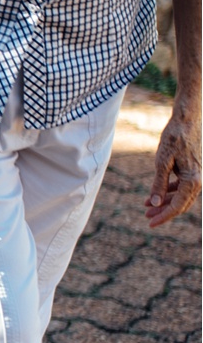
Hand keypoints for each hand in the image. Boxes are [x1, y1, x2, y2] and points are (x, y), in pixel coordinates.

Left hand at [145, 101, 201, 227]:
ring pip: (181, 196)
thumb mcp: (162, 161)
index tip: (150, 223)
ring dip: (165, 202)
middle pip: (181, 204)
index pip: (177, 206)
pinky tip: (156, 194)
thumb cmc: (174, 138)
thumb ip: (159, 184)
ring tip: (147, 207)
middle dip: (164, 212)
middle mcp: (198, 181)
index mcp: (193, 181)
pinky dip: (170, 191)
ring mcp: (197, 175)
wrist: (187, 119)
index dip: (163, 216)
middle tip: (146, 217)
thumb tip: (155, 204)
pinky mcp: (193, 170)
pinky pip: (182, 186)